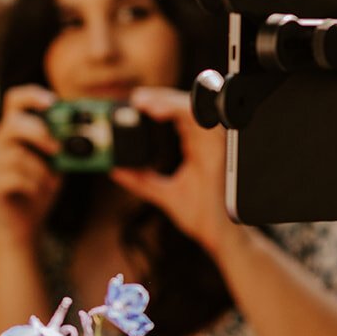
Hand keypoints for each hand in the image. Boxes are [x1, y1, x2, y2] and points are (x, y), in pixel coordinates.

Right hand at [0, 85, 62, 250]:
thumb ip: (57, 147)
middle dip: (38, 133)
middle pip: (12, 124)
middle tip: (56, 148)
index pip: (14, 101)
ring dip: (39, 171)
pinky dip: (32, 186)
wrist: (21, 230)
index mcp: (10, 135)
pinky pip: (14, 178)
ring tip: (44, 185)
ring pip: (17, 155)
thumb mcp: (51, 165)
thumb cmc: (36, 194)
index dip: (32, 96)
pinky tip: (34, 194)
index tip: (53, 102)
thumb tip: (77, 133)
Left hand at [109, 86, 233, 256]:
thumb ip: (141, 180)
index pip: (178, 116)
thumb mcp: (164, 194)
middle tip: (136, 99)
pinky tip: (159, 111)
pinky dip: (179, 111)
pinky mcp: (219, 149)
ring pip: (195, 108)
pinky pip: (201, 120)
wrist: (221, 237)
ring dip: (167, 101)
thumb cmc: (203, 215)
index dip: (159, 105)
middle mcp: (207, 143)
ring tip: (143, 103)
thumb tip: (115, 170)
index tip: (135, 104)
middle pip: (186, 107)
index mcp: (197, 148)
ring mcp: (215, 144)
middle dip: (160, 98)